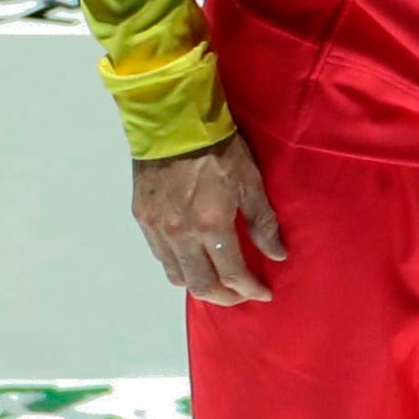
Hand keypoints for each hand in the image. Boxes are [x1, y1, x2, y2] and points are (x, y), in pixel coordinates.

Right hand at [133, 137, 283, 303]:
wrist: (171, 121)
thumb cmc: (218, 149)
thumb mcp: (250, 182)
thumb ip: (263, 222)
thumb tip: (277, 255)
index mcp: (211, 225)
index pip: (233, 274)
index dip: (250, 290)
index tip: (263, 293)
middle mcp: (180, 234)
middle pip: (201, 285)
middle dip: (224, 297)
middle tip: (241, 295)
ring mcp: (156, 228)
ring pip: (176, 274)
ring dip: (198, 284)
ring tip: (217, 281)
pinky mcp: (141, 218)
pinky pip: (160, 255)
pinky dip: (178, 266)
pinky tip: (192, 260)